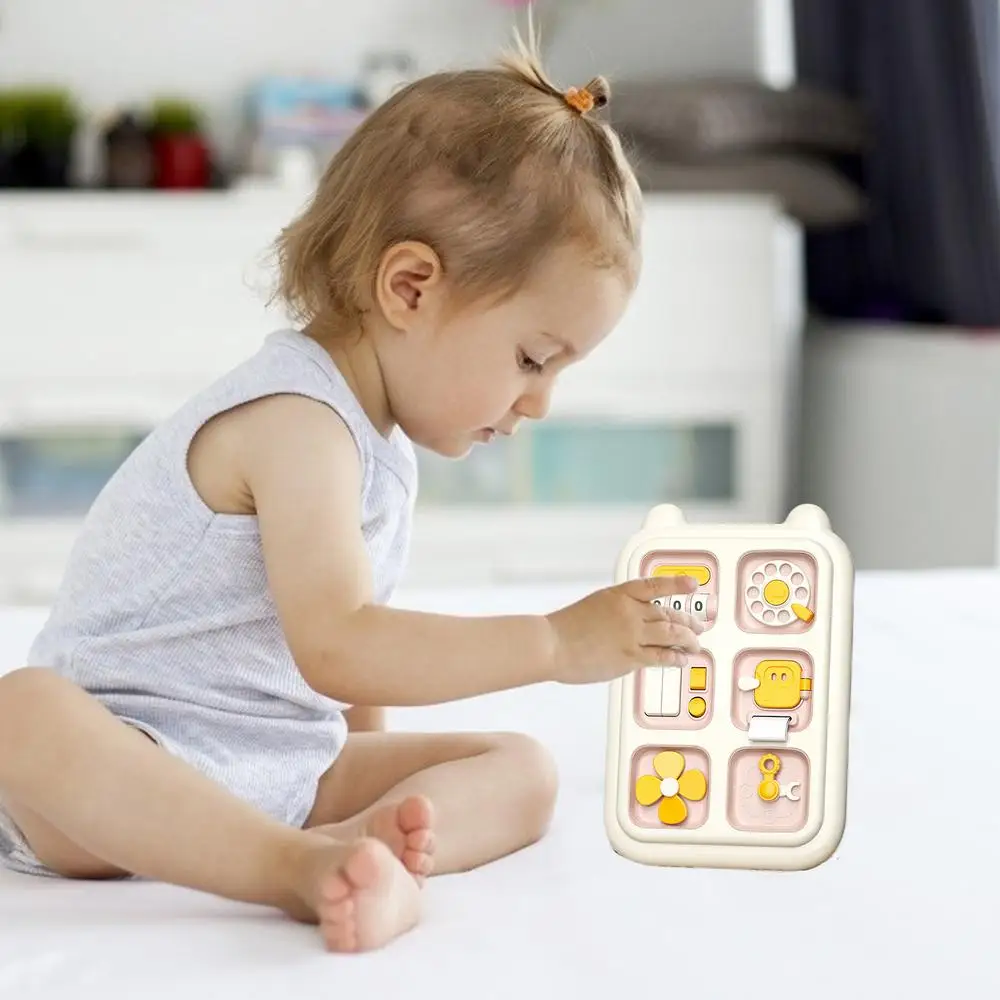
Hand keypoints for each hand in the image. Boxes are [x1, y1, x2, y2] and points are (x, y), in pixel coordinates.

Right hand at [545, 575, 704, 684]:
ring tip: (695, 645)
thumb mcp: (595, 606)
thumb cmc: (565, 628)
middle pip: (668, 614)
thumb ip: (618, 611)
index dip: (676, 584)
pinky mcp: (629, 656)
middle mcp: (629, 611)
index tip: (692, 584)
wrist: (551, 644)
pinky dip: (676, 658)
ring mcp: (631, 633)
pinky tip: (682, 660)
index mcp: (619, 595)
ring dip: (688, 640)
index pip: (654, 585)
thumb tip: (638, 625)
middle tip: (698, 627)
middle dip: (688, 622)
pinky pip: (661, 656)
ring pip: (671, 633)